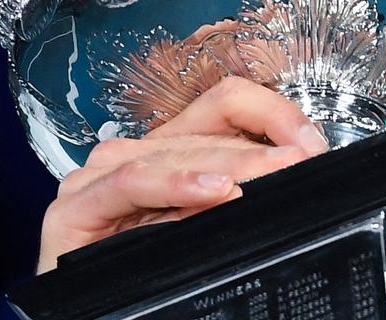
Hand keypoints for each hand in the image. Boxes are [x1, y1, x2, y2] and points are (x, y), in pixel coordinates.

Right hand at [37, 76, 328, 272]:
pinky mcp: (75, 208)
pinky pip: (132, 182)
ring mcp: (99, 177)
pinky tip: (214, 192)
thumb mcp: (205, 228)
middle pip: (207, 132)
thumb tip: (294, 174)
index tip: (310, 144)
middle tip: (303, 163)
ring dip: (231, 165)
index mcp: (170, 151)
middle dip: (262, 149)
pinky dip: (176, 183)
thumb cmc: (147, 279)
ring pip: (176, 153)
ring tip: (271, 175)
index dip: (272, 114)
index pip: (225, 105)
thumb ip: (237, 197)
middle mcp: (134, 155)